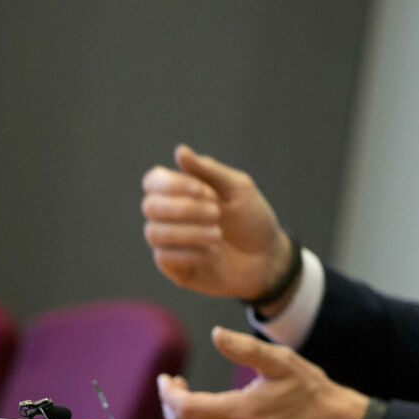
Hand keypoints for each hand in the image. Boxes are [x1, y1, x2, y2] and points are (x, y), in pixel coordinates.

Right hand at [142, 144, 292, 302]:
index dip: (173, 185)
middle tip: (217, 214)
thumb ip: (209, 171)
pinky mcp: (174, 267)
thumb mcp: (238, 189)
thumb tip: (180, 150)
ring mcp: (169, 243)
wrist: (268, 258)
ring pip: (154, 233)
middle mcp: (169, 216)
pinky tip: (213, 253)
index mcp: (181, 191)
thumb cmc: (252, 218)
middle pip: (150, 206)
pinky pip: (164, 258)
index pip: (153, 181)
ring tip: (218, 235)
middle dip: (186, 209)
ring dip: (190, 233)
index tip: (206, 192)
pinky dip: (191, 253)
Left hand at [157, 326, 367, 418]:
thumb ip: (245, 348)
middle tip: (177, 387)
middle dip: (171, 406)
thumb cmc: (311, 392)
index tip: (167, 379)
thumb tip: (216, 334)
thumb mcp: (282, 361)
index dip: (168, 393)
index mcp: (240, 412)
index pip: (184, 409)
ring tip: (191, 402)